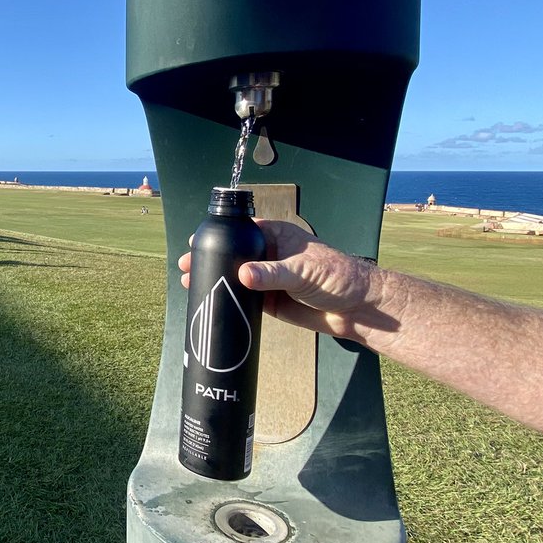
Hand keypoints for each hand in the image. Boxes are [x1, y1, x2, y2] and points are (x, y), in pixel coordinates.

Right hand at [177, 219, 391, 341]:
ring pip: (235, 278)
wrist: (358, 310)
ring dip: (214, 280)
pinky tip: (210, 302)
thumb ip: (272, 273)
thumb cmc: (338, 277)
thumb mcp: (304, 272)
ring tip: (189, 284)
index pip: (242, 232)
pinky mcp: (270, 302)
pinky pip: (244, 300)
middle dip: (209, 259)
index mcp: (278, 237)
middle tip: (184, 267)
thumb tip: (243, 274)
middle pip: (233, 255)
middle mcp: (270, 256)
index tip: (196, 242)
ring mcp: (269, 280)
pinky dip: (227, 301)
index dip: (219, 236)